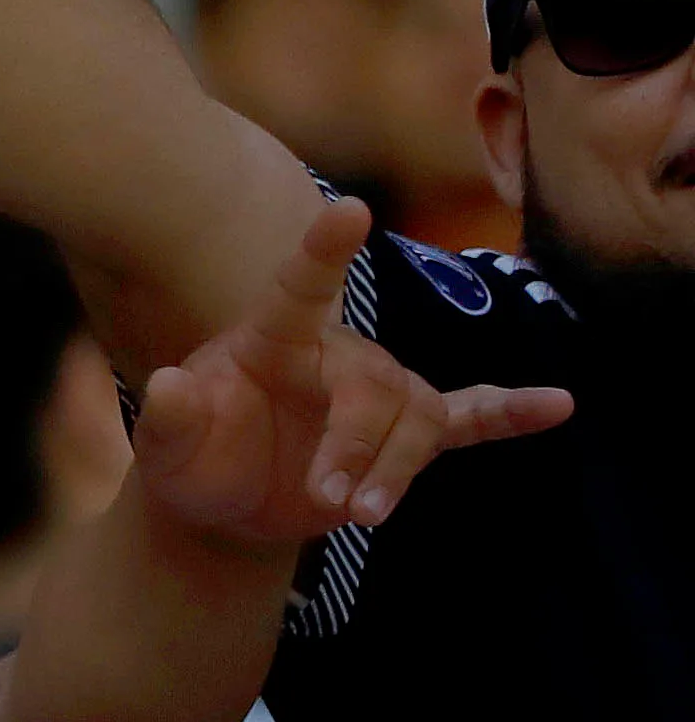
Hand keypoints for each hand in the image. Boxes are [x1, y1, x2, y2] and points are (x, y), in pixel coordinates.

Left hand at [123, 192, 570, 549]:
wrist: (228, 502)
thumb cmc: (194, 459)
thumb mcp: (167, 449)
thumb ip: (168, 418)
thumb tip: (164, 385)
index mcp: (274, 340)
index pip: (300, 287)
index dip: (323, 249)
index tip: (349, 207)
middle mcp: (337, 355)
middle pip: (372, 392)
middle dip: (355, 447)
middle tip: (329, 498)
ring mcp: (378, 392)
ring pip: (415, 420)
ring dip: (393, 470)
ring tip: (360, 514)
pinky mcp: (406, 433)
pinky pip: (471, 416)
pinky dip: (512, 414)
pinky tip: (558, 405)